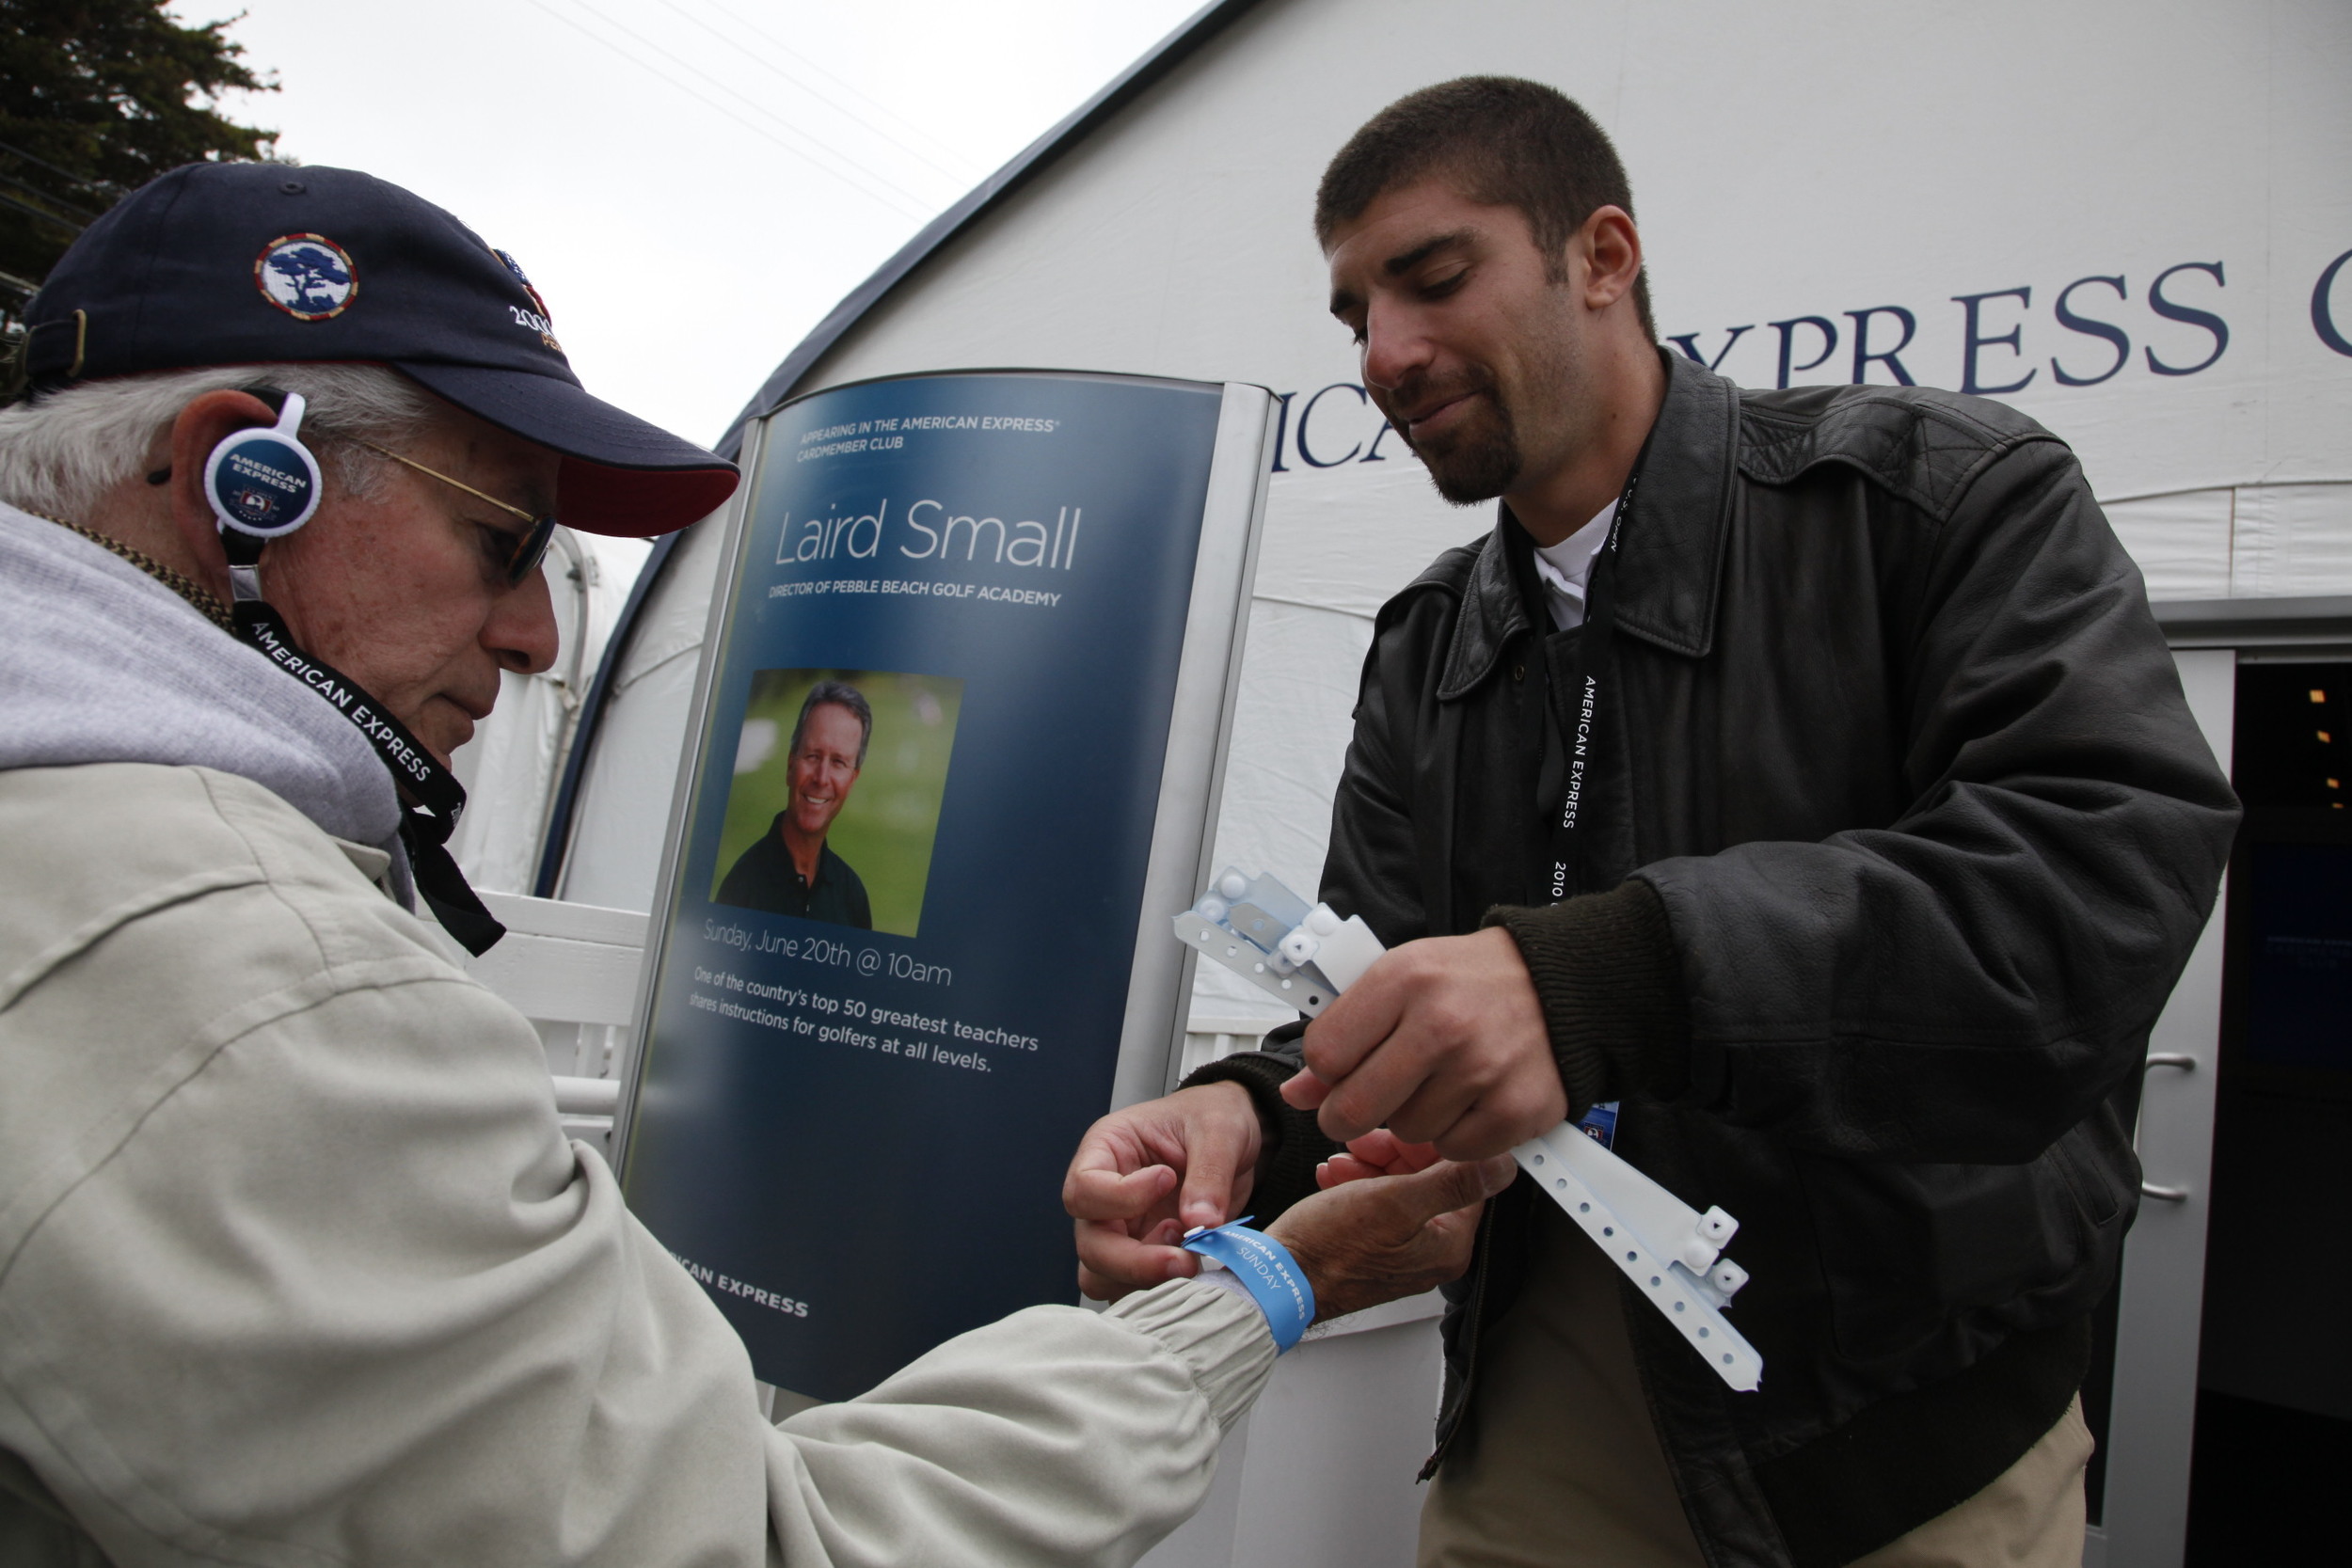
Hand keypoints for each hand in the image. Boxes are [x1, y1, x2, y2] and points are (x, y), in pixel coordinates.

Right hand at [1065, 1082, 1260, 1301]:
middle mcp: (1104, 1196)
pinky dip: (1161, 1290)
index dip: (1122, 1197)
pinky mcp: (1144, 1255)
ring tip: (1189, 1255)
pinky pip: (1132, 1289)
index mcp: (1106, 1150)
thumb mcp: (1219, 1128)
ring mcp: (1121, 1230)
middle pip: (1090, 1243)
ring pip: (1102, 1276)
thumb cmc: (1213, 1118)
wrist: (1237, 1141)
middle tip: (1185, 1260)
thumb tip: (1201, 1222)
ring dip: (1145, 1280)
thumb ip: (1209, 1172)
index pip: (1084, 1188)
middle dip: (1134, 1261)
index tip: (1167, 1180)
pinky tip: (1194, 1266)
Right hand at [1268, 1152, 1518, 1321]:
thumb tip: (1502, 1166)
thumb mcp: (1394, 1204)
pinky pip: (1375, 1204)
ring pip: (1398, 1187)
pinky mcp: (1373, 1248)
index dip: (1432, 1145)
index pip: (1464, 1177)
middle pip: (1429, 1179)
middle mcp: (1431, 1252)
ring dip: (1371, 1164)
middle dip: (1394, 1153)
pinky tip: (1335, 1176)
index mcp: (1448, 1245)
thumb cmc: (1328, 1250)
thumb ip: (1450, 1183)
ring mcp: (1401, 1251)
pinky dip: (1356, 1183)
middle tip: (1365, 1141)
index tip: (1406, 1130)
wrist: (1278, 1280)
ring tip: (1344, 1157)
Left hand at [1281, 927, 1565, 1158]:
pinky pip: (1455, 1150)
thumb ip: (1344, 1032)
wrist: (1560, 983)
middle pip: (1355, 1108)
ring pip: (1406, 1133)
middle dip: (1349, 1115)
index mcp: (1404, 980)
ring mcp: (1482, 1070)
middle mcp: (1442, 1025)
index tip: (1341, 1071)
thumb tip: (1297, 1094)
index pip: (1324, 1054)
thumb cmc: (1471, 982)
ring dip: (1413, 1120)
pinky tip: (1470, 1101)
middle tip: (1366, 1104)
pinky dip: (1457, 1135)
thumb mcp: (1399, 980)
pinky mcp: (1516, 1108)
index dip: (1324, 1072)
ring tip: (1437, 1085)